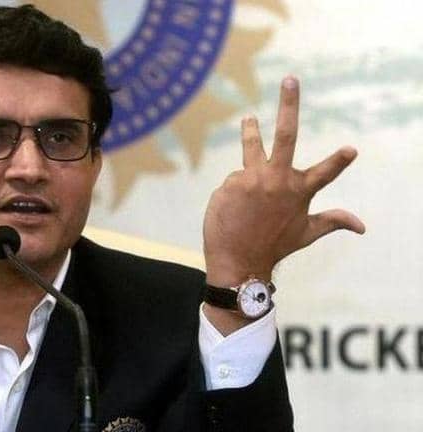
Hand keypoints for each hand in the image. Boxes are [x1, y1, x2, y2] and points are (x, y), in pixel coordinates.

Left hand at [203, 76, 364, 286]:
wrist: (237, 262)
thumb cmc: (273, 246)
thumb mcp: (307, 234)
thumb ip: (333, 221)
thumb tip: (364, 226)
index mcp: (299, 191)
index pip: (325, 172)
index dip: (339, 161)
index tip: (351, 149)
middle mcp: (276, 180)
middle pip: (286, 135)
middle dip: (289, 104)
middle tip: (290, 79)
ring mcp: (251, 180)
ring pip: (252, 148)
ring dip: (251, 130)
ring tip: (249, 118)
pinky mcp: (230, 184)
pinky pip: (234, 180)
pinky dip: (235, 192)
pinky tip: (233, 209)